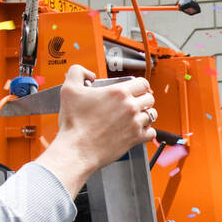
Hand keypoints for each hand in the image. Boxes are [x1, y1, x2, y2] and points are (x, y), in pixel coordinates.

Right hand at [39, 66, 156, 196]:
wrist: (77, 149)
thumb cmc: (74, 123)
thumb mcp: (69, 89)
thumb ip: (77, 72)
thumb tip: (88, 74)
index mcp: (118, 92)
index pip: (142, 83)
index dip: (139, 85)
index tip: (134, 89)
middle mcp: (130, 107)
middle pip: (150, 98)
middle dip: (143, 99)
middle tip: (134, 102)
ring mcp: (135, 123)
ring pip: (152, 115)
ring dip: (145, 114)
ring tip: (136, 116)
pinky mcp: (136, 138)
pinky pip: (152, 132)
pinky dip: (147, 131)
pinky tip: (138, 129)